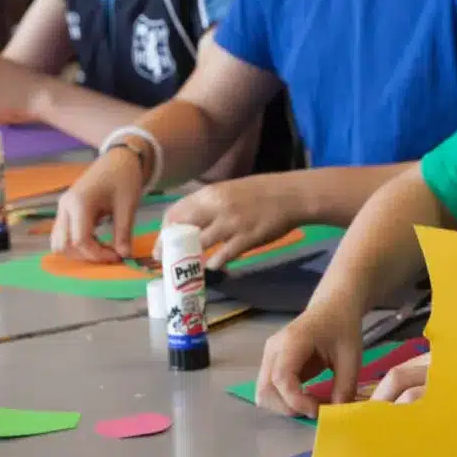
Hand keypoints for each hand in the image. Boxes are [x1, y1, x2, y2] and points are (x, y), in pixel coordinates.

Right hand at [50, 145, 147, 262]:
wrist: (118, 159)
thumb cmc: (124, 177)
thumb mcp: (127, 205)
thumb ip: (123, 232)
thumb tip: (124, 255)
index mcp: (80, 202)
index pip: (80, 241)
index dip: (98, 255)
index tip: (118, 256)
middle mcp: (65, 206)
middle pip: (64, 245)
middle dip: (87, 256)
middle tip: (110, 253)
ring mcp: (63, 208)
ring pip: (59, 242)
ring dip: (79, 252)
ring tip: (103, 247)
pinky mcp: (65, 210)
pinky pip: (63, 235)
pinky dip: (77, 244)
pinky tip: (97, 240)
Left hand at [162, 174, 301, 268]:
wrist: (292, 195)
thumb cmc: (260, 192)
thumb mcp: (228, 190)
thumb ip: (208, 204)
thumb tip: (189, 222)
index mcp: (210, 193)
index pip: (175, 212)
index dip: (165, 230)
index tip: (164, 242)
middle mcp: (216, 207)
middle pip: (181, 230)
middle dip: (170, 248)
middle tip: (168, 261)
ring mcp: (231, 223)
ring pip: (200, 244)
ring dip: (192, 258)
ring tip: (190, 266)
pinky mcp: (247, 238)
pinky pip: (223, 255)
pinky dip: (214, 263)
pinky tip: (213, 265)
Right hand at [254, 295, 365, 417]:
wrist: (333, 307)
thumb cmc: (342, 327)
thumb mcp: (351, 356)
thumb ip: (345, 386)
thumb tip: (337, 414)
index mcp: (292, 341)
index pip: (281, 378)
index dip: (296, 401)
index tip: (318, 410)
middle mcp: (273, 349)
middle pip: (266, 390)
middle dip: (289, 408)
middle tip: (316, 410)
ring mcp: (269, 357)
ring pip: (264, 393)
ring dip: (285, 407)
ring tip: (311, 404)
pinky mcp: (272, 364)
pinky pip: (270, 390)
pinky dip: (284, 401)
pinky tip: (306, 397)